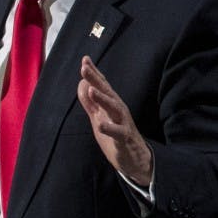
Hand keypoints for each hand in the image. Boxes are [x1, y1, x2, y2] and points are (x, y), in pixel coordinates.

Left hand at [77, 56, 153, 184]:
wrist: (136, 158)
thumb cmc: (116, 135)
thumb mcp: (100, 118)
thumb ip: (90, 103)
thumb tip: (81, 84)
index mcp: (111, 104)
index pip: (102, 85)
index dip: (94, 72)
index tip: (84, 59)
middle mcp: (118, 110)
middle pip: (107, 92)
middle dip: (96, 79)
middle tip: (84, 67)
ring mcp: (122, 123)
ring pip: (114, 108)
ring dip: (103, 99)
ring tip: (91, 90)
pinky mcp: (125, 139)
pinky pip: (118, 133)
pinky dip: (110, 128)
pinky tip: (100, 124)